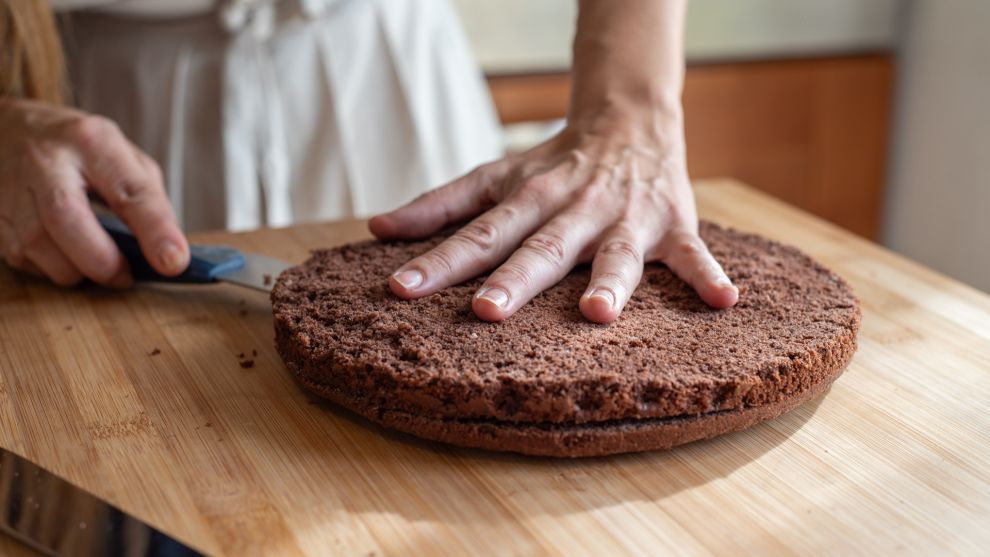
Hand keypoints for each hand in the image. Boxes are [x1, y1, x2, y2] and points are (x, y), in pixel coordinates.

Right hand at [0, 98, 188, 286]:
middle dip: (101, 260)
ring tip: (95, 264)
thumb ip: (147, 201)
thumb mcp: (123, 158)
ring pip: (35, 244)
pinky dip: (47, 267)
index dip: (155, 230)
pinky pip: (17, 255)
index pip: (130, 189)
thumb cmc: (79, 151)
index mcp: (93, 141)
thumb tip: (168, 253)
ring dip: (73, 269)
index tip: (175, 262)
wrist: (8, 128)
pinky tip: (62, 255)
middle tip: (123, 276)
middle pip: (66, 218)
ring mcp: (9, 184)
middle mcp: (45, 159)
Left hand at [369, 121, 738, 323]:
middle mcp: (573, 208)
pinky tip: (724, 301)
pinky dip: (708, 275)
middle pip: (541, 246)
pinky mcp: (673, 225)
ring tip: (598, 313)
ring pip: (615, 253)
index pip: (477, 233)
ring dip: (609, 281)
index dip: (438, 261)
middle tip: (487, 313)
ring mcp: (626, 218)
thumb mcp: (495, 176)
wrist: (629, 119)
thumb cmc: (553, 163)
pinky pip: (693, 254)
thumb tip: (377, 228)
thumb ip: (440, 205)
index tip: (400, 289)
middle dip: (515, 280)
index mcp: (527, 198)